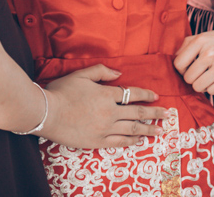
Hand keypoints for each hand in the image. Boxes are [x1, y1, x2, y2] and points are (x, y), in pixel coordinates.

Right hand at [40, 65, 167, 148]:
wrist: (46, 113)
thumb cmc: (62, 91)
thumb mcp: (81, 74)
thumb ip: (102, 71)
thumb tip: (119, 73)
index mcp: (106, 94)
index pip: (132, 94)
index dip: (146, 94)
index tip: (156, 96)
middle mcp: (109, 112)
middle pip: (138, 112)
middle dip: (154, 113)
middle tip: (167, 114)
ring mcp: (104, 128)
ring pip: (132, 129)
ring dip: (148, 129)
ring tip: (159, 130)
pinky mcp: (97, 141)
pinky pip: (119, 142)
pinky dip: (131, 140)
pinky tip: (138, 140)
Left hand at [173, 26, 213, 94]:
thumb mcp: (212, 34)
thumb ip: (191, 43)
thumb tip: (175, 57)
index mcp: (202, 40)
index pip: (178, 64)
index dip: (182, 69)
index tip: (189, 69)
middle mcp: (209, 53)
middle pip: (187, 78)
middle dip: (194, 78)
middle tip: (204, 73)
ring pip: (198, 87)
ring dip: (203, 85)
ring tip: (213, 76)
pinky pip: (212, 92)